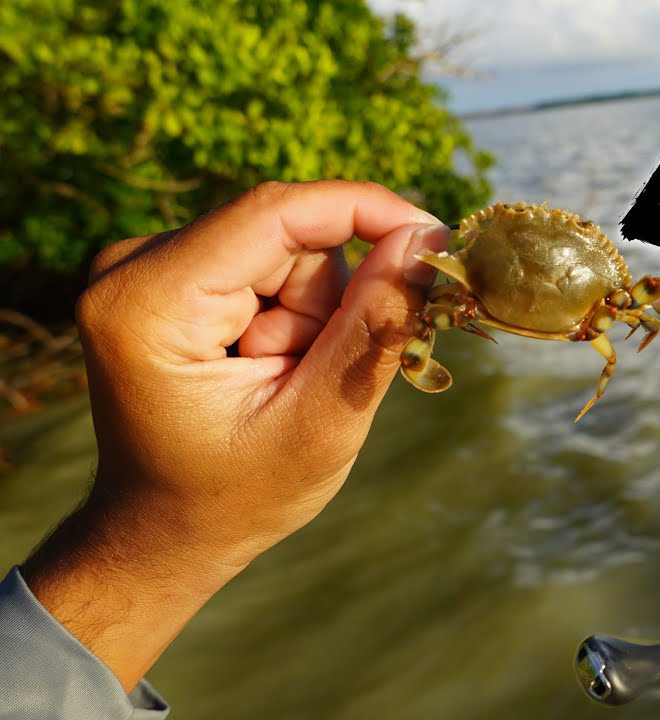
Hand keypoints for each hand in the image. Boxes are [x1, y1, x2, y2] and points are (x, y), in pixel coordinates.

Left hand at [23, 181, 449, 688]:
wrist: (163, 530)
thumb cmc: (237, 496)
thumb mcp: (323, 423)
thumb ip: (374, 327)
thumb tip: (424, 238)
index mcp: (151, 304)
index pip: (276, 213)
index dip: (367, 212)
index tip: (436, 240)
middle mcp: (132, 266)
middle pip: (286, 233)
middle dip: (328, 298)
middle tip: (311, 376)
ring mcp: (144, 265)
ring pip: (283, 246)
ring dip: (311, 311)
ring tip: (285, 380)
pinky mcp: (166, 272)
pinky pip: (264, 259)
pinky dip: (291, 310)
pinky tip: (272, 366)